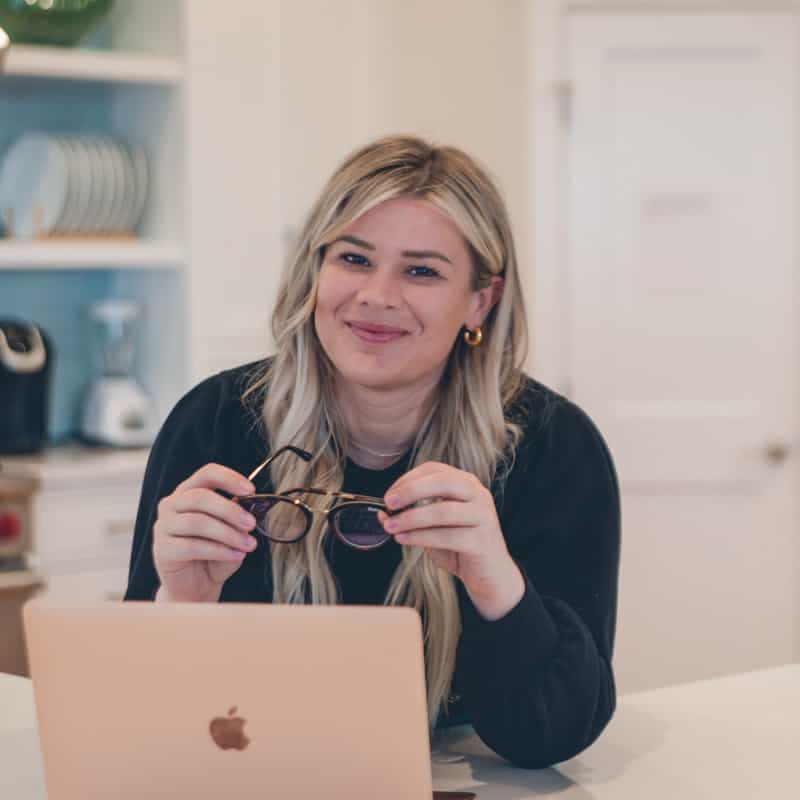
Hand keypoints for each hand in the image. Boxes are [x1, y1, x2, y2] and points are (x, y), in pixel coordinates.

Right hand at [152, 464, 257, 602]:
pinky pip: (192, 546)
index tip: (251, 490)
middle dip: (230, 510)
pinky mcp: (161, 549)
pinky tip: (235, 555)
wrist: (196, 586)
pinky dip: (219, 550)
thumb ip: (239, 518)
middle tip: (252, 524)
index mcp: (189, 492)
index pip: (207, 474)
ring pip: (197, 522)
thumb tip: (253, 510)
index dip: (229, 478)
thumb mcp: (232, 531)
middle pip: (200, 497)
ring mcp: (163, 526)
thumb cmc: (215, 553)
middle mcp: (171, 504)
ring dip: (228, 533)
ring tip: (248, 545)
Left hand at [378, 462, 524, 620]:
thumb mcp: (432, 527)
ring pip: (444, 510)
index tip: (389, 494)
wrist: (490, 575)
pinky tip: (403, 539)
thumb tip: (380, 513)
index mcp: (466, 483)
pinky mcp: (482, 541)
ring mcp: (483, 516)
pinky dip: (420, 537)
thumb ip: (410, 517)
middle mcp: (478, 494)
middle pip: (443, 481)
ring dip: (411, 518)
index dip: (409, 479)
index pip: (435, 469)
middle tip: (389, 502)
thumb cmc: (459, 546)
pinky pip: (447, 536)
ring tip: (390, 526)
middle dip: (412, 490)